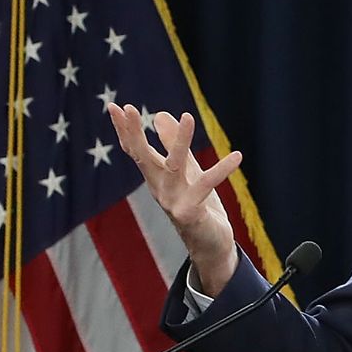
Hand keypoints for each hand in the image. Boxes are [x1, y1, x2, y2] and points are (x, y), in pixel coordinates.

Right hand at [106, 103, 240, 294]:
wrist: (210, 245)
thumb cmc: (196, 205)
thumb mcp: (186, 170)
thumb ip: (173, 144)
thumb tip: (159, 114)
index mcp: (156, 178)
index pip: (135, 151)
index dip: (124, 130)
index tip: (114, 106)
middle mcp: (160, 188)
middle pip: (143, 158)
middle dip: (134, 134)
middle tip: (127, 108)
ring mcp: (173, 202)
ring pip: (175, 166)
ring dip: (181, 142)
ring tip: (188, 116)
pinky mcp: (191, 213)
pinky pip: (207, 186)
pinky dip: (222, 170)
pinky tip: (237, 156)